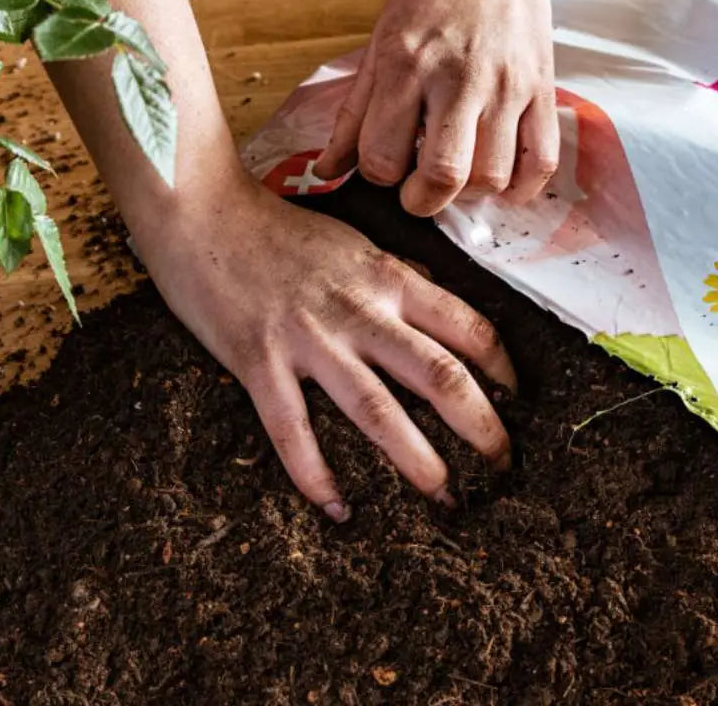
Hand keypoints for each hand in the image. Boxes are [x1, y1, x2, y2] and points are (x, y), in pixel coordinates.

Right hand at [136, 175, 515, 519]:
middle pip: (438, 375)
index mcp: (384, 276)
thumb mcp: (349, 241)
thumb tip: (431, 300)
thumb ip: (391, 275)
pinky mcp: (259, 360)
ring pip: (376, 409)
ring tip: (444, 498)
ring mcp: (307, 337)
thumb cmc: (274, 226)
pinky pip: (291, 428)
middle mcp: (357, 309)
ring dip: (417, 461)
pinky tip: (335, 507)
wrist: (203, 210)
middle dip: (481, 428)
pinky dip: (315, 474)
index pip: (467, 326)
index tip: (514, 399)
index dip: (501, 369)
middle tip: (501, 466)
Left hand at [314, 0, 560, 215]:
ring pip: (492, 176)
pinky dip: (522, 187)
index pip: (383, 157)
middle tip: (416, 191)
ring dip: (468, 194)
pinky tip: (501, 182)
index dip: (378, 176)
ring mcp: (506, 86)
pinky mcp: (543, 88)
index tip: (384, 164)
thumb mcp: (378, 48)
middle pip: (443, 176)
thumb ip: (353, 117)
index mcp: (406, 68)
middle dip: (422, 201)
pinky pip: (542, 161)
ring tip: (457, 174)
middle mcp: (458, 79)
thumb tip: (325, 173)